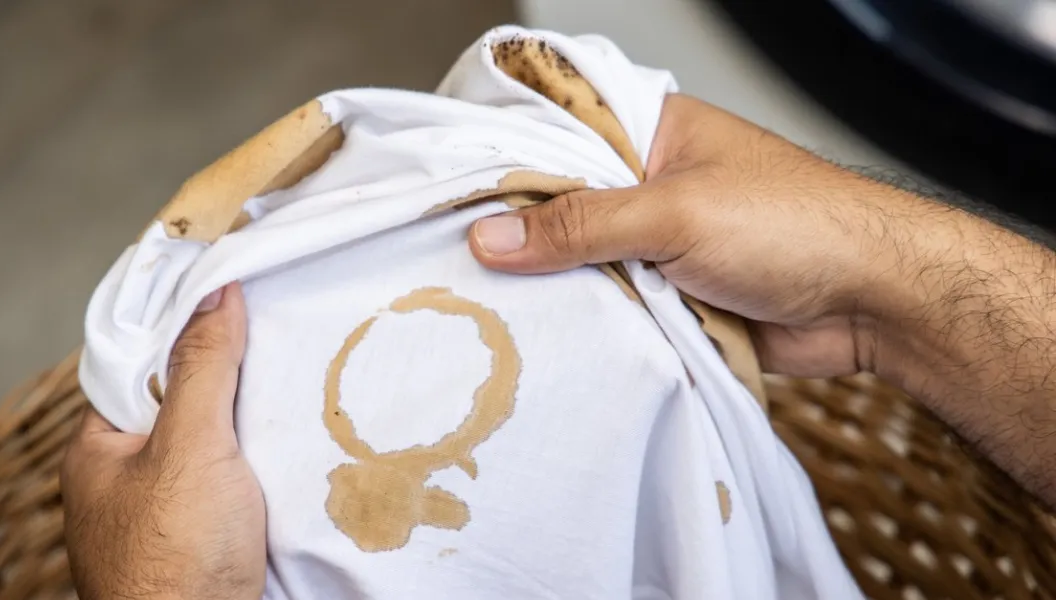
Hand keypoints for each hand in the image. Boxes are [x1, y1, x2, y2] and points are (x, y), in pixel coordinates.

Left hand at [62, 282, 265, 598]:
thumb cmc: (174, 556)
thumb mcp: (189, 446)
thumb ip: (202, 368)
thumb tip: (215, 290)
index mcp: (98, 452)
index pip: (138, 369)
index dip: (182, 332)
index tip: (230, 297)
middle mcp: (126, 484)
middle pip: (181, 407)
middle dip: (228, 383)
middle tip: (277, 344)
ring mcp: (165, 518)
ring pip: (214, 451)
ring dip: (253, 433)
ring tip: (297, 393)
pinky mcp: (205, 545)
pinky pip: (236, 490)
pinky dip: (264, 475)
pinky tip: (296, 458)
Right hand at [468, 94, 1055, 505]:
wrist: (873, 304)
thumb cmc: (795, 226)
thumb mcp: (675, 212)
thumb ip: (581, 224)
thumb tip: (491, 238)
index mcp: (651, 132)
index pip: (557, 137)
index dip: (502, 164)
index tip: (442, 196)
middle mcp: (648, 183)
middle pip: (561, 205)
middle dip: (518, 235)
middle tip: (447, 260)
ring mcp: (658, 243)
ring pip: (581, 261)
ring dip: (550, 285)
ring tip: (478, 303)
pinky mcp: (668, 296)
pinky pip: (609, 305)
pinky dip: (585, 320)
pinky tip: (538, 334)